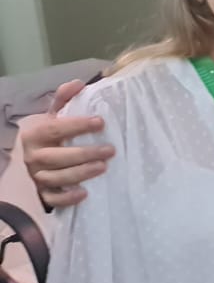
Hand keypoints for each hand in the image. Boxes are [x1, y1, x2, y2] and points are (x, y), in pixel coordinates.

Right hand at [21, 80, 112, 208]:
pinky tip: (84, 194)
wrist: (37, 157)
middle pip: (55, 157)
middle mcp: (33, 156)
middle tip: (110, 150)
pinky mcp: (43, 193)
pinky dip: (67, 198)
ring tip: (103, 167)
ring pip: (55, 178)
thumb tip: (78, 83)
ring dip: (80, 173)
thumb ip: (64, 99)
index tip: (100, 122)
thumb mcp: (55, 115)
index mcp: (35, 134)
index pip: (54, 129)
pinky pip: (52, 199)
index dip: (76, 125)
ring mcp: (37, 176)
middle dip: (83, 154)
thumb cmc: (52, 135)